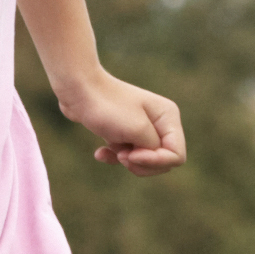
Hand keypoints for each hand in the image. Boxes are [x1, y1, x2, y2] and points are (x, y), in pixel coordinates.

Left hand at [57, 71, 185, 172]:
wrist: (77, 89)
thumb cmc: (108, 107)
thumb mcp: (137, 130)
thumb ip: (154, 150)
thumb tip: (154, 159)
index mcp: (169, 117)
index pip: (176, 155)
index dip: (156, 161)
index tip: (132, 154)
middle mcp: (159, 122)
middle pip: (163, 161)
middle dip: (142, 164)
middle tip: (122, 155)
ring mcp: (142, 128)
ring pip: (144, 161)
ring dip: (127, 161)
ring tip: (111, 151)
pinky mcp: (124, 133)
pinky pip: (127, 155)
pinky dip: (114, 157)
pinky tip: (100, 153)